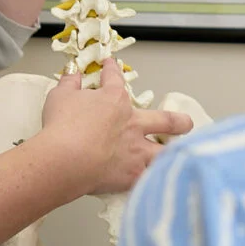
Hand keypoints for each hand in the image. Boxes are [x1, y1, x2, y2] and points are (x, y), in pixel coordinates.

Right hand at [37, 59, 193, 196]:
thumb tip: (73, 74)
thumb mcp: (60, 96)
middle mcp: (133, 123)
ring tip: (181, 154)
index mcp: (115, 100)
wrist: (64, 159)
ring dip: (173, 151)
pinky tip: (160, 179)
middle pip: (164, 119)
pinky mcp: (132, 174)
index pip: (115, 79)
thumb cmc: (61, 126)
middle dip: (177, 120)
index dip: (112, 70)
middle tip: (184, 122)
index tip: (111, 65)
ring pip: (164, 151)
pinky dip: (155, 177)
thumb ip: (69, 83)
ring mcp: (135, 150)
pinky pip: (149, 176)